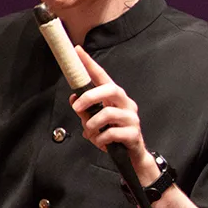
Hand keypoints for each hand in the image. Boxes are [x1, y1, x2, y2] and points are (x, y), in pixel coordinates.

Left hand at [70, 48, 157, 182]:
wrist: (132, 156)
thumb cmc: (113, 135)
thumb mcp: (94, 121)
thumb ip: (85, 110)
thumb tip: (74, 98)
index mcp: (115, 98)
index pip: (102, 76)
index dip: (90, 64)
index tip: (78, 51)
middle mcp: (126, 104)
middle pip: (110, 89)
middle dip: (89, 97)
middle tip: (77, 108)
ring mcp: (131, 118)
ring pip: (107, 114)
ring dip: (92, 126)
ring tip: (90, 134)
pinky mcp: (133, 133)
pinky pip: (110, 133)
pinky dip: (99, 140)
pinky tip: (101, 143)